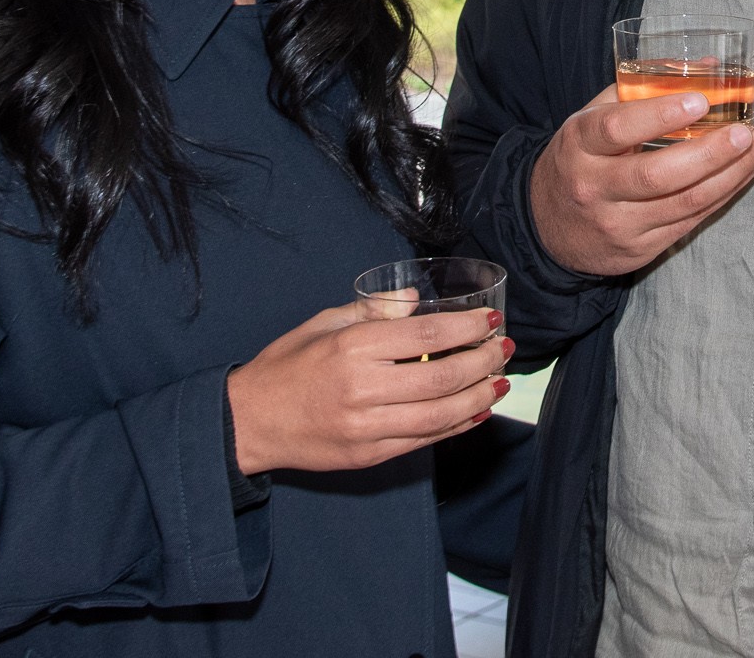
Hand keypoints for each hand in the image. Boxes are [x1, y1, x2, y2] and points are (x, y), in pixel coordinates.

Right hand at [226, 302, 510, 474]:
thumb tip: (414, 298)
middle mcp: (363, 389)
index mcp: (352, 348)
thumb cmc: (288, 364)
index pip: (427, 335)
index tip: (490, 319)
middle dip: (483, 362)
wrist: (250, 422)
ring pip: (440, 415)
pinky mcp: (370, 455)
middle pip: (442, 378)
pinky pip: (424, 441)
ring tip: (499, 380)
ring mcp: (367, 428)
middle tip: (504, 348)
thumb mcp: (323, 322)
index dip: (467, 327)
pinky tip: (476, 411)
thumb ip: (371, 309)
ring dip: (479, 397)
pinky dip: (457, 426)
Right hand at [529, 85, 753, 276]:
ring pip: (683, 202)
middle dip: (710, 154)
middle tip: (745, 133)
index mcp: (580, 144)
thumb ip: (641, 89)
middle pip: (657, 174)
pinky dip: (722, 196)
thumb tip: (706, 66)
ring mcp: (617, 223)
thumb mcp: (592, 118)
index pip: (618, 128)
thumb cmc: (580, 158)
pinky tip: (742, 174)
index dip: (661, 114)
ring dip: (729, 176)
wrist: (547, 225)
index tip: (700, 100)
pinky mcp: (638, 249)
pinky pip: (689, 222)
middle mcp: (594, 187)